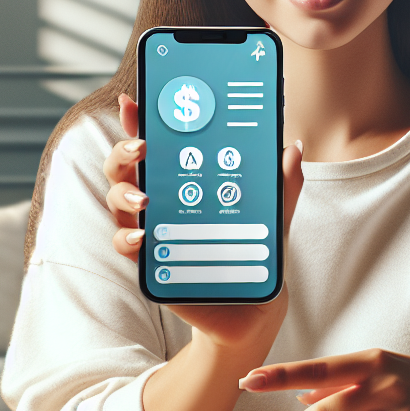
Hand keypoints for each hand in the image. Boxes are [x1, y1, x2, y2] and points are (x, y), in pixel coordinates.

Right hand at [105, 93, 304, 355]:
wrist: (253, 308)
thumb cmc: (255, 254)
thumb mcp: (274, 216)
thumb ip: (283, 185)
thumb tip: (292, 147)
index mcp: (184, 180)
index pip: (156, 142)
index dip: (140, 121)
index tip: (134, 102)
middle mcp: (160, 201)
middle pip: (124, 166)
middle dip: (124, 151)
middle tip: (142, 147)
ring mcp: (151, 230)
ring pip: (117, 201)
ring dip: (124, 193)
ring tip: (145, 197)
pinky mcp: (150, 263)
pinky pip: (124, 245)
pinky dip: (127, 237)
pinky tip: (142, 235)